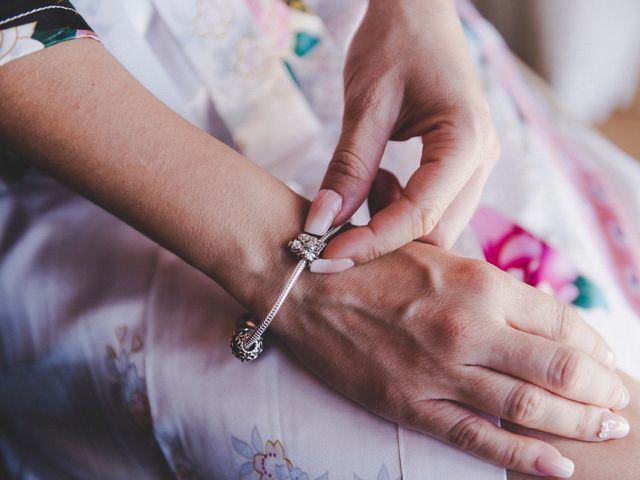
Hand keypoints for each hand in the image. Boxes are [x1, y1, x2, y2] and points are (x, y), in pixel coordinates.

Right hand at [272, 243, 627, 477]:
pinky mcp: (411, 403)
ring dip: (578, 421)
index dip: (593, 343)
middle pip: (560, 367)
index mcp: (478, 281)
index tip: (604, 358)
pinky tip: (556, 465)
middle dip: (601, 389)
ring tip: (607, 428)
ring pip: (528, 406)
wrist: (305, 285)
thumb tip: (534, 308)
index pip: (561, 318)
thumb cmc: (371, 261)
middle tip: (619, 401)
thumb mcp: (437, 253)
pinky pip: (477, 437)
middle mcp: (469, 326)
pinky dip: (523, 455)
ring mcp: (441, 369)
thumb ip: (485, 282)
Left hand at [304, 0, 498, 272]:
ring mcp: (477, 163)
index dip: (371, 242)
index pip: (420, 216)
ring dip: (391, 225)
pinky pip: (434, 209)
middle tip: (332, 230)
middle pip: (436, 233)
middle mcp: (482, 158)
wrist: (417, 8)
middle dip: (383, 241)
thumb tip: (322, 223)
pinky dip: (400, 210)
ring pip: (436, 227)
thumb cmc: (394, 41)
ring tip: (361, 188)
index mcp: (466, 139)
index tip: (324, 256)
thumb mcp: (366, 104)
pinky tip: (379, 181)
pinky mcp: (463, 165)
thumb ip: (348, 167)